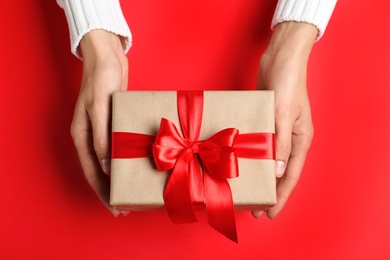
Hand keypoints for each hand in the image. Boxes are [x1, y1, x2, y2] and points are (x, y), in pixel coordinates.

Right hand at [70, 30, 128, 216]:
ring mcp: (102, 130)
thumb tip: (105, 166)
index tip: (115, 208)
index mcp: (82, 135)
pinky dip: (124, 160)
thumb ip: (101, 136)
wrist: (108, 57)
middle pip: (100, 171)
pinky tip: (135, 165)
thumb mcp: (100, 107)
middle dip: (111, 190)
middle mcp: (90, 136)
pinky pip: (117, 148)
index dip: (103, 191)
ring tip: (131, 191)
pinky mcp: (114, 123)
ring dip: (118, 177)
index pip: (92, 172)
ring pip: (109, 162)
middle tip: (125, 207)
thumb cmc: (103, 78)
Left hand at [253, 22, 316, 218]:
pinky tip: (241, 166)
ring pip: (270, 162)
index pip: (291, 176)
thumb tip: (279, 172)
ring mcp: (278, 131)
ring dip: (260, 177)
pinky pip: (259, 146)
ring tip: (249, 192)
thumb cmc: (286, 82)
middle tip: (256, 211)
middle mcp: (291, 139)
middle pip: (281, 173)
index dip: (281, 197)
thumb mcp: (283, 113)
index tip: (270, 213)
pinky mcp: (265, 123)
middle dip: (270, 193)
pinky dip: (252, 158)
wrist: (280, 58)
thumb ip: (281, 143)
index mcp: (301, 139)